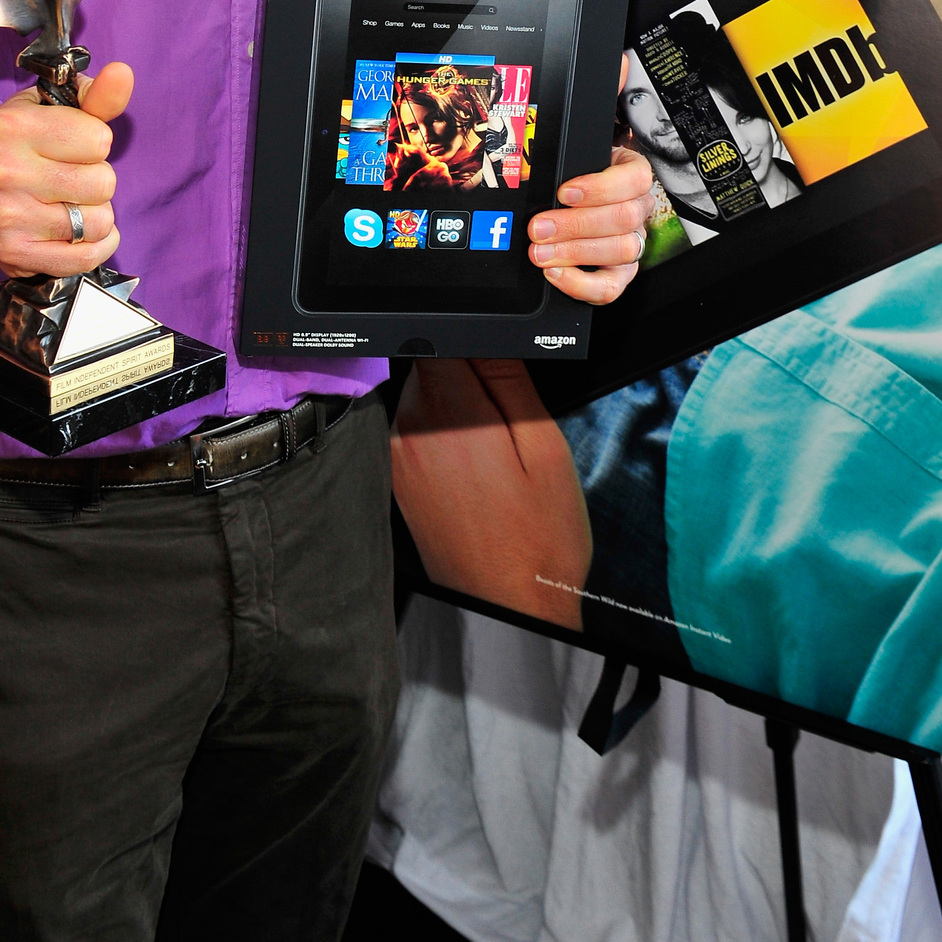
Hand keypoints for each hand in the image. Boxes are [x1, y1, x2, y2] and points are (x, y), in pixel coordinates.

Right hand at [0, 61, 132, 279]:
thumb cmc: (29, 142)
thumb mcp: (56, 109)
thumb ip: (96, 95)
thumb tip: (123, 72)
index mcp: (12, 125)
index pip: (99, 139)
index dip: (94, 142)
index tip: (71, 144)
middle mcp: (4, 171)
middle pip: (103, 183)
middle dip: (97, 179)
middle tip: (69, 176)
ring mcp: (8, 216)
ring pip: (99, 222)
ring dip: (96, 214)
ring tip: (70, 203)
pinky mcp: (15, 253)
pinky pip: (86, 256)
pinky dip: (95, 246)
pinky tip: (78, 232)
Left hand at [391, 358, 591, 629]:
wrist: (509, 607)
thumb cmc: (538, 537)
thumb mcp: (543, 445)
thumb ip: (509, 379)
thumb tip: (488, 334)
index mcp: (447, 411)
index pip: (441, 336)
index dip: (473, 338)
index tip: (499, 362)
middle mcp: (408, 428)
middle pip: (431, 362)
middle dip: (470, 374)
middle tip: (510, 416)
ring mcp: (398, 455)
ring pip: (425, 396)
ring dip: (458, 405)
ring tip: (497, 450)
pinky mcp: (398, 478)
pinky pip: (418, 430)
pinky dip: (445, 434)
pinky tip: (479, 470)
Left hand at [527, 55, 652, 302]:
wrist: (576, 200)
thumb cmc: (582, 165)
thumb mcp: (588, 131)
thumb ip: (602, 96)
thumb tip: (615, 60)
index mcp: (630, 173)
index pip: (633, 181)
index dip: (601, 188)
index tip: (566, 190)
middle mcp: (633, 210)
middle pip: (625, 220)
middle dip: (577, 225)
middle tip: (539, 225)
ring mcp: (627, 242)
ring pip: (621, 252)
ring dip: (576, 252)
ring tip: (540, 249)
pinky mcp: (615, 273)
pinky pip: (613, 288)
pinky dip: (585, 285)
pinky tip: (557, 273)